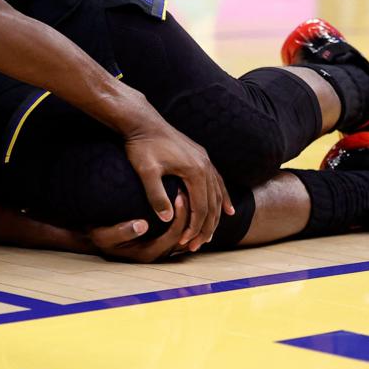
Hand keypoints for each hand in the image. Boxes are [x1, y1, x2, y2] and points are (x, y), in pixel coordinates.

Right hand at [88, 193, 191, 261]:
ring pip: (185, 234)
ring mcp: (161, 249)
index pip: (174, 236)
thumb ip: (122, 231)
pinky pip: (179, 231)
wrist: (95, 238)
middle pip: (184, 235)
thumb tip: (142, 225)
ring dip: (188, 216)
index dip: (180, 217)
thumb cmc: (99, 234)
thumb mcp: (104, 235)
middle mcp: (158, 254)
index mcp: (147, 254)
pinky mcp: (161, 241)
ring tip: (188, 193)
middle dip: (189, 214)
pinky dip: (184, 217)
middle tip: (187, 191)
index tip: (179, 195)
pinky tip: (182, 199)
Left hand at [123, 114, 233, 251]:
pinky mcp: (201, 156)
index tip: (185, 243)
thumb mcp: (146, 171)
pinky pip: (217, 181)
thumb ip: (156, 195)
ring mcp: (205, 160)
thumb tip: (168, 219)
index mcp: (194, 171)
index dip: (194, 229)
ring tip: (210, 235)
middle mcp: (205, 165)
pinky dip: (222, 197)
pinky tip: (226, 209)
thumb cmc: (142, 146)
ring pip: (217, 194)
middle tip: (197, 246)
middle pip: (212, 204)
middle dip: (206, 228)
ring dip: (215, 216)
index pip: (200, 208)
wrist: (142, 121)